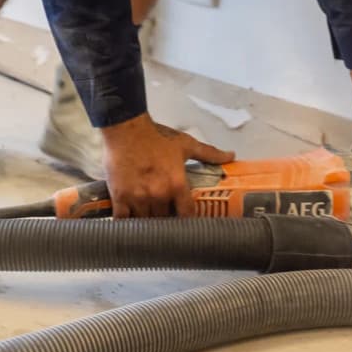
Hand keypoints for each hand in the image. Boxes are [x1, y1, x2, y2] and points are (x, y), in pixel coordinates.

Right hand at [101, 112, 234, 217]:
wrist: (127, 127)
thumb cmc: (156, 136)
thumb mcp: (185, 144)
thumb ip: (209, 154)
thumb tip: (230, 156)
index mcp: (176, 185)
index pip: (187, 215)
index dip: (187, 221)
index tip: (187, 224)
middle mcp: (158, 195)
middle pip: (164, 220)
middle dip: (165, 220)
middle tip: (165, 218)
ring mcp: (138, 198)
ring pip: (145, 222)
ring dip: (147, 223)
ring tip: (148, 221)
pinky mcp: (120, 197)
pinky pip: (123, 220)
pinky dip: (126, 224)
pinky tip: (128, 224)